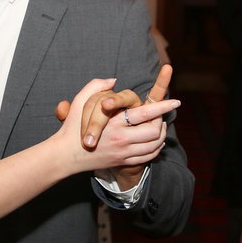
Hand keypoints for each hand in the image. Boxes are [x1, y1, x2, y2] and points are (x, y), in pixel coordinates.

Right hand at [55, 65, 172, 148]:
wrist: (65, 156)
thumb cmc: (72, 127)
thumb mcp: (80, 102)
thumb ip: (95, 86)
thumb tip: (114, 80)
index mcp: (114, 123)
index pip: (146, 113)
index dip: (164, 106)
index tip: (176, 101)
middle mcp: (122, 139)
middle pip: (155, 131)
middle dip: (163, 121)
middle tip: (163, 114)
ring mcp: (123, 153)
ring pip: (154, 145)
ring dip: (161, 134)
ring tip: (160, 125)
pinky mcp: (123, 162)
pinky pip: (148, 156)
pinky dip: (156, 147)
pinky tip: (154, 140)